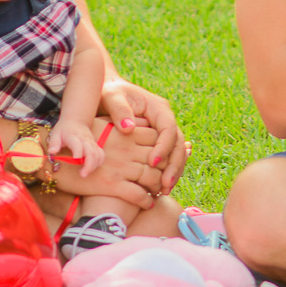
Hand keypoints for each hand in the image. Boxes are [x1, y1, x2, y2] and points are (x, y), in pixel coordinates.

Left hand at [49, 118, 104, 177]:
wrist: (76, 119)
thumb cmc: (64, 129)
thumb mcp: (56, 133)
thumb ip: (53, 143)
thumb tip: (52, 152)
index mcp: (73, 137)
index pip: (78, 144)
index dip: (78, 152)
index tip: (76, 159)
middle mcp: (85, 140)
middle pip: (91, 152)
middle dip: (89, 164)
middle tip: (82, 174)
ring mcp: (92, 142)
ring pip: (98, 154)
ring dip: (94, 165)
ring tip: (85, 173)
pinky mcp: (95, 145)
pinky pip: (101, 154)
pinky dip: (99, 162)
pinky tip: (92, 168)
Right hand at [52, 116, 162, 207]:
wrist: (54, 158)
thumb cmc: (76, 139)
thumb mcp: (100, 125)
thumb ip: (120, 124)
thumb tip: (137, 125)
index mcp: (125, 132)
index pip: (156, 136)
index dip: (164, 146)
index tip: (166, 153)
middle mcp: (127, 149)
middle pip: (159, 158)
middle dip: (167, 167)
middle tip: (168, 175)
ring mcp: (121, 167)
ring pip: (153, 177)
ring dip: (160, 185)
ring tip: (160, 189)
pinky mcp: (113, 185)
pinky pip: (138, 195)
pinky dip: (147, 200)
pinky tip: (148, 203)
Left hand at [99, 77, 186, 193]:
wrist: (107, 94)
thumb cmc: (108, 95)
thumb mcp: (111, 98)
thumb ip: (119, 110)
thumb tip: (129, 128)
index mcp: (158, 108)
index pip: (168, 129)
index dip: (163, 147)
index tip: (152, 163)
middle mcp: (165, 120)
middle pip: (178, 144)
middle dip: (173, 165)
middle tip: (164, 185)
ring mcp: (163, 132)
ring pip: (176, 154)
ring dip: (173, 172)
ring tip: (163, 191)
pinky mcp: (158, 143)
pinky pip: (168, 159)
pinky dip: (166, 173)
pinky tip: (159, 188)